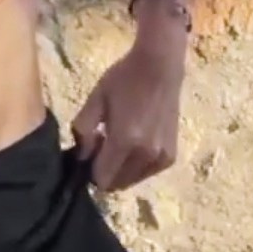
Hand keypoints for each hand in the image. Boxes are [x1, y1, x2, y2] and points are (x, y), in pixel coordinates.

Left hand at [72, 39, 184, 191]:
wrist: (159, 67)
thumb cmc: (123, 79)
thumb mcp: (95, 99)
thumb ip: (83, 130)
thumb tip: (81, 156)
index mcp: (125, 141)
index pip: (102, 178)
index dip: (90, 169)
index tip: (88, 151)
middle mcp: (146, 155)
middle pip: (117, 184)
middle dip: (104, 170)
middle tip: (102, 144)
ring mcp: (161, 158)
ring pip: (132, 181)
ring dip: (120, 169)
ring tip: (118, 141)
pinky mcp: (171, 157)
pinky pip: (146, 173)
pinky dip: (136, 166)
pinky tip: (134, 142)